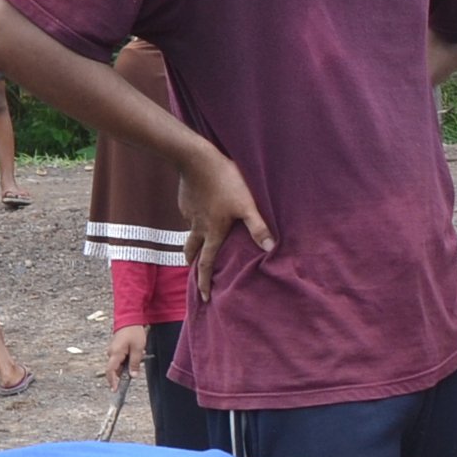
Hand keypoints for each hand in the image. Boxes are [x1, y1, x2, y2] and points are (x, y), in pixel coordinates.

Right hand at [105, 324, 146, 386]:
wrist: (129, 319)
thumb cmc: (134, 333)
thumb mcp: (137, 349)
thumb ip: (134, 363)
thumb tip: (133, 375)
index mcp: (115, 354)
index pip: (110, 371)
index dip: (112, 382)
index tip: (115, 390)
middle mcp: (111, 353)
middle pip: (116, 369)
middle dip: (126, 372)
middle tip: (137, 368)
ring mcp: (113, 351)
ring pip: (119, 364)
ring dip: (129, 365)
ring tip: (140, 354)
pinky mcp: (116, 349)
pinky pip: (121, 359)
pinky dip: (128, 360)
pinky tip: (137, 352)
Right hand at [178, 148, 275, 299]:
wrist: (196, 159)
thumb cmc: (226, 181)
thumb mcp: (247, 204)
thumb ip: (258, 227)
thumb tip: (271, 248)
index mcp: (213, 232)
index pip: (207, 264)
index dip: (206, 282)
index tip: (204, 296)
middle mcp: (198, 227)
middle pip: (192, 252)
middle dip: (193, 265)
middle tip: (193, 274)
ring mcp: (189, 214)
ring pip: (190, 233)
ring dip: (192, 243)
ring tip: (197, 247)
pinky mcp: (186, 201)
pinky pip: (190, 215)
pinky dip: (195, 219)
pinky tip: (202, 211)